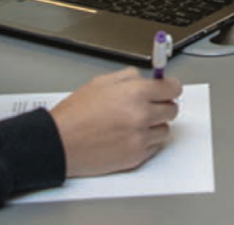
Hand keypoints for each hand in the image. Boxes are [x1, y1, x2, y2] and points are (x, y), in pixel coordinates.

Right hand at [50, 68, 182, 176]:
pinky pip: (154, 147)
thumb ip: (128, 77)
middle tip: (151, 105)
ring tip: (135, 123)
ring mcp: (140, 138)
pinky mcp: (136, 157)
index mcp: (135, 93)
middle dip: (163, 105)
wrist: (61, 143)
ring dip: (155, 125)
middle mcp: (141, 115)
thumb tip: (145, 77)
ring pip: (165, 129)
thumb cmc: (76, 114)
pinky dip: (146, 141)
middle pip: (172, 109)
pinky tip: (129, 136)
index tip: (170, 88)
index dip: (171, 86)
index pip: (172, 88)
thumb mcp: (100, 82)